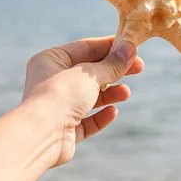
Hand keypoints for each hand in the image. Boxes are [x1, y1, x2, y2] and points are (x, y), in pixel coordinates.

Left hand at [22, 36, 142, 166]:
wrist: (41, 136)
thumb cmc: (60, 96)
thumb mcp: (90, 75)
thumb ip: (112, 64)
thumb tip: (130, 49)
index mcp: (51, 60)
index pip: (85, 48)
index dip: (110, 46)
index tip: (132, 45)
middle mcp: (52, 81)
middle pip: (90, 73)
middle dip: (114, 71)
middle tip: (139, 67)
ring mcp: (58, 106)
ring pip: (89, 97)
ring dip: (110, 93)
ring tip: (126, 93)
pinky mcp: (64, 129)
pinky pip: (86, 120)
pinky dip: (100, 116)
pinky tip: (113, 112)